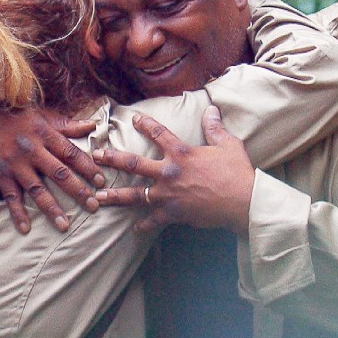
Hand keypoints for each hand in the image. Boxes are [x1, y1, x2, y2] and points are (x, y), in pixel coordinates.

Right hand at [0, 108, 105, 233]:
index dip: (87, 167)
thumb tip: (92, 126)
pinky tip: (25, 228)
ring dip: (51, 208)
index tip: (101, 181)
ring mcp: (14, 164)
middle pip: (59, 173)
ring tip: (64, 225)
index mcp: (44, 134)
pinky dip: (17, 213)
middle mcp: (31, 150)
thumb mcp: (41, 115)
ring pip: (36, 189)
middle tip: (93, 206)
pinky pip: (10, 197)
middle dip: (78, 191)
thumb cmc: (14, 117)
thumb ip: (67, 124)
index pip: (71, 153)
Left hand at [92, 106, 254, 234]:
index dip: (145, 124)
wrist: (242, 202)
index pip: (158, 133)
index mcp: (181, 153)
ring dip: (116, 195)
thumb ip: (215, 127)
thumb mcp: (228, 144)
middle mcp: (169, 172)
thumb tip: (211, 108)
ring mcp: (169, 195)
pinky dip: (144, 225)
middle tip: (95, 156)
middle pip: (133, 164)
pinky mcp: (174, 214)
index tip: (133, 118)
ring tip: (98, 196)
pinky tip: (135, 228)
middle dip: (112, 159)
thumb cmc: (237, 172)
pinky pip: (153, 220)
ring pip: (135, 195)